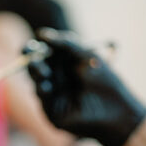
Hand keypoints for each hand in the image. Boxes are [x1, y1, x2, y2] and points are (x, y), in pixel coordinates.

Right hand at [27, 29, 145, 145]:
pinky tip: (46, 86)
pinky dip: (41, 89)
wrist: (116, 109)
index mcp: (62, 64)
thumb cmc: (104, 81)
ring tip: (44, 72)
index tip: (30, 45)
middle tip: (31, 56)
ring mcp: (53, 96)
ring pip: (35, 81)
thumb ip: (66, 44)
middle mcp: (55, 79)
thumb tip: (41, 34)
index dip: (32, 49)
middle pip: (34, 67)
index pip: (41, 53)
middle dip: (31, 60)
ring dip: (36, 73)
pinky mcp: (52, 111)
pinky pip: (41, 99)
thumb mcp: (86, 56)